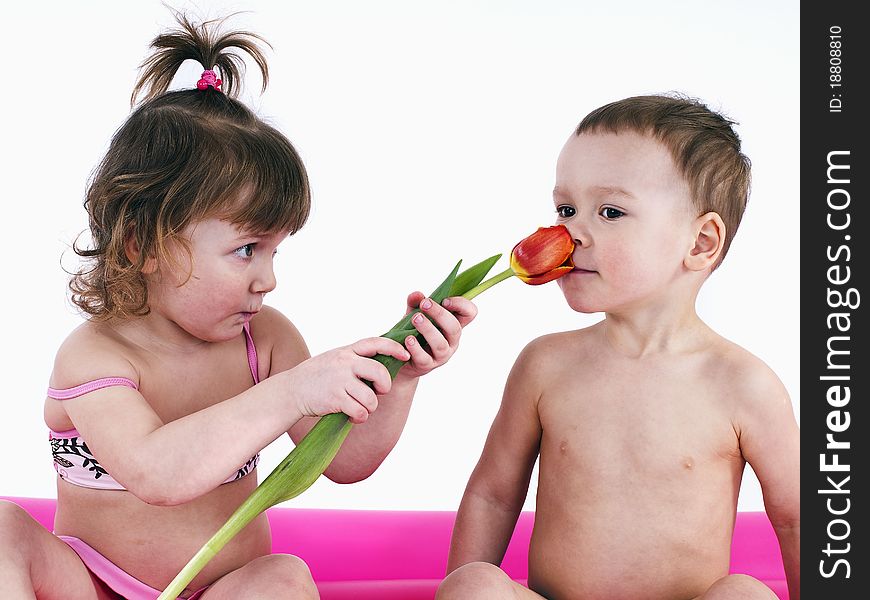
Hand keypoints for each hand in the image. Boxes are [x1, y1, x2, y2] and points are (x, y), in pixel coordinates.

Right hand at [287, 338, 410, 423]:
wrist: (291, 391)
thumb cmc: (317, 376)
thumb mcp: (335, 358)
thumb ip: (355, 358)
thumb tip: (382, 363)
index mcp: (347, 351)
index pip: (375, 343)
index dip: (394, 347)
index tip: (405, 355)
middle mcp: (345, 363)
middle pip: (380, 373)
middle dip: (385, 386)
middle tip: (378, 392)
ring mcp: (340, 381)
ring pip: (372, 398)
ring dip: (370, 407)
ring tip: (360, 407)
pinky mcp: (335, 399)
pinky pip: (360, 412)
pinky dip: (360, 417)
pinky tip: (353, 415)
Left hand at [399, 292, 477, 378]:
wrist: (401, 358)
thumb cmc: (414, 332)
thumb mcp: (414, 314)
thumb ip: (415, 303)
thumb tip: (417, 295)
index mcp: (453, 325)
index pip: (470, 313)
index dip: (462, 304)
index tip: (444, 300)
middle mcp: (451, 341)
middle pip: (454, 328)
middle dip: (440, 314)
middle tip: (425, 304)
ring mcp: (441, 355)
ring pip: (440, 344)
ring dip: (428, 329)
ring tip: (415, 318)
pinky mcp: (427, 365)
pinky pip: (424, 358)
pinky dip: (416, 348)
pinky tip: (408, 339)